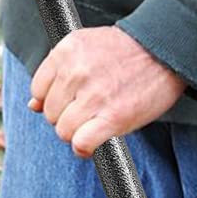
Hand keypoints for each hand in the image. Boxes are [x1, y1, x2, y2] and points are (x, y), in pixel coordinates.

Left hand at [30, 27, 185, 156]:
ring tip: (94, 125)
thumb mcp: (86, 48)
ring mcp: (94, 96)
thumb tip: (33, 105)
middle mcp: (76, 72)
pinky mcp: (112, 118)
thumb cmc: (126, 52)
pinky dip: (84, 149)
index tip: (69, 102)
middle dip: (66, 118)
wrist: (163, 50)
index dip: (53, 101)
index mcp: (66, 51)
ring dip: (77, 134)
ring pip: (64, 131)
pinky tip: (93, 143)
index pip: (38, 90)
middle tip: (88, 112)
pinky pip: (81, 144)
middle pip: (51, 114)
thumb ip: (58, 72)